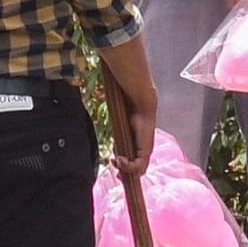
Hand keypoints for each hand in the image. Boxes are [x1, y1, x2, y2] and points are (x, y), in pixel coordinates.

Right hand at [100, 43, 158, 174]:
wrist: (141, 94)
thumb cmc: (129, 97)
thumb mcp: (117, 103)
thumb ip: (113, 100)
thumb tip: (101, 75)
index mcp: (137, 135)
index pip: (135, 154)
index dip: (125, 162)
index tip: (112, 160)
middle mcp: (144, 143)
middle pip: (139, 165)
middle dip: (126, 171)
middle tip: (115, 169)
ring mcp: (146, 146)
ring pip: (140, 168)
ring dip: (126, 170)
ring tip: (116, 163)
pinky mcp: (146, 147)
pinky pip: (140, 164)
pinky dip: (130, 167)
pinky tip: (120, 160)